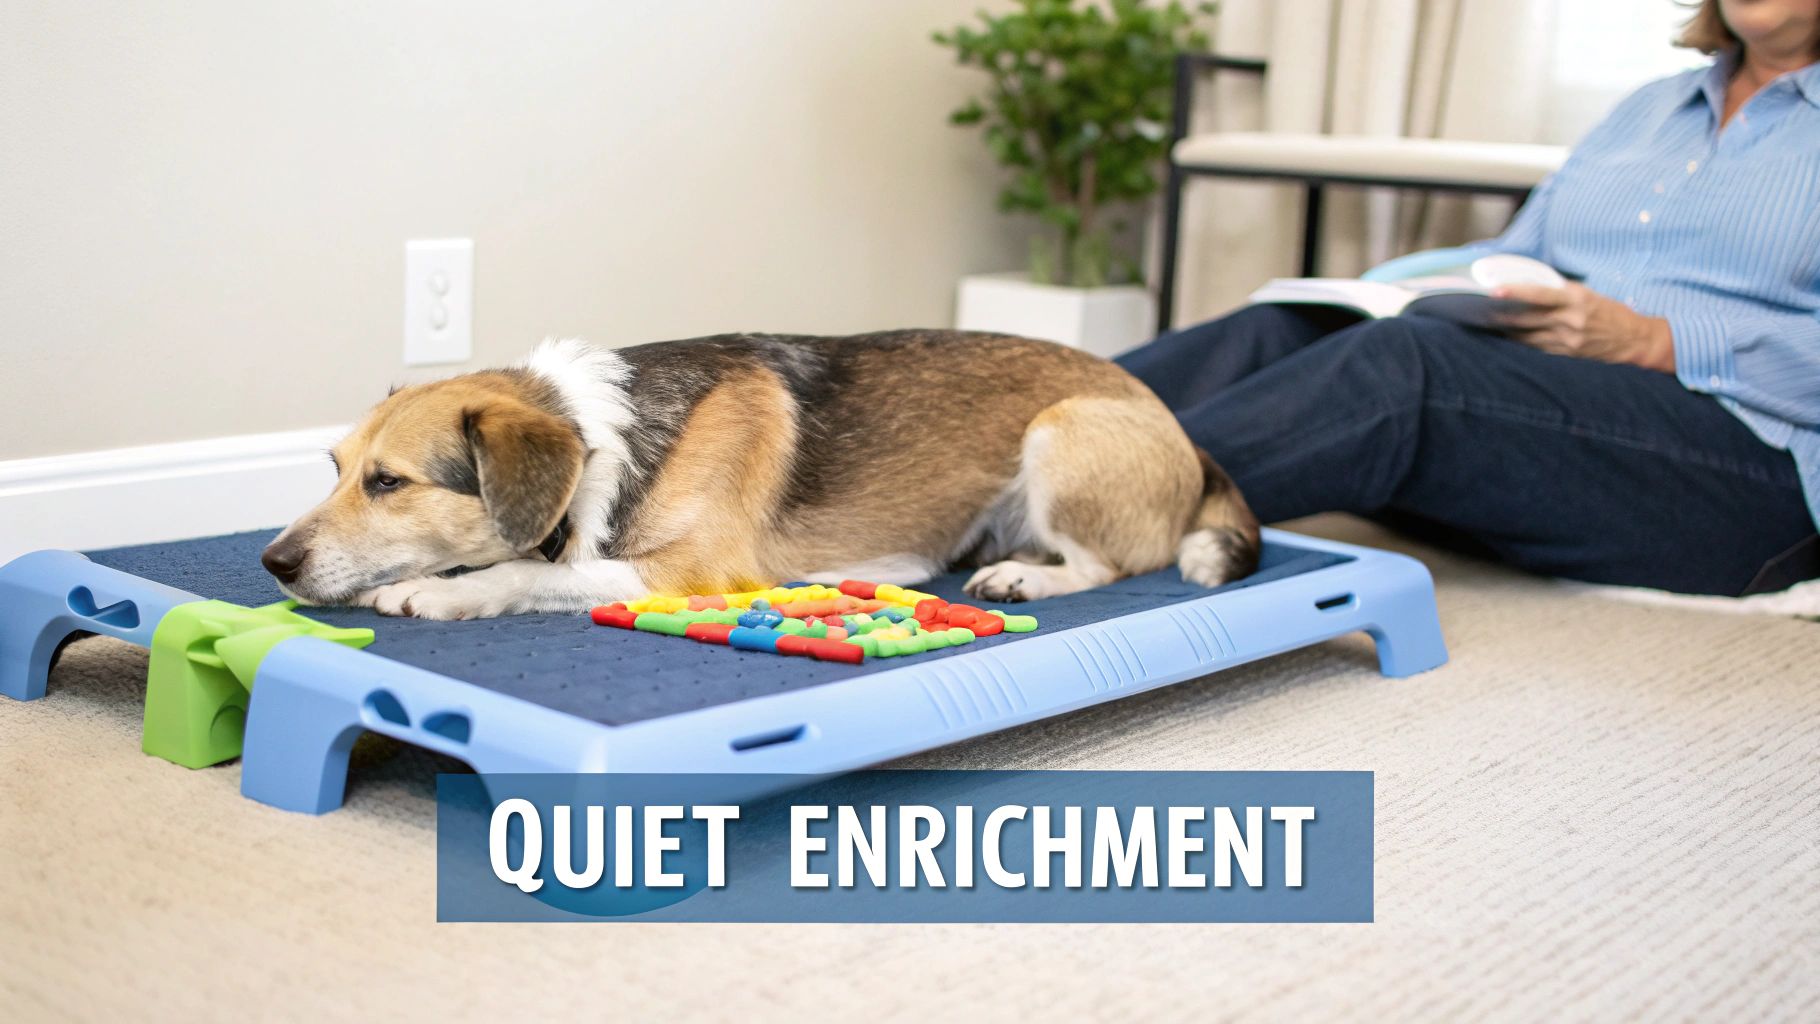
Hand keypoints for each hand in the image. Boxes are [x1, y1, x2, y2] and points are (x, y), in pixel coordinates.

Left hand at [1491, 283, 1675, 371]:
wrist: (1635, 341)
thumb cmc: (1609, 313)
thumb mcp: (1588, 296)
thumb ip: (1560, 293)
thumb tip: (1528, 290)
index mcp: (1576, 300)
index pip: (1540, 294)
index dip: (1516, 292)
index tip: (1494, 291)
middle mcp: (1570, 321)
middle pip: (1526, 318)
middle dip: (1500, 314)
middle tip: (1476, 309)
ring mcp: (1566, 342)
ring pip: (1526, 336)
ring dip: (1505, 330)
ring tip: (1485, 323)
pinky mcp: (1565, 356)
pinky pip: (1535, 350)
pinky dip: (1520, 343)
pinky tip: (1506, 340)